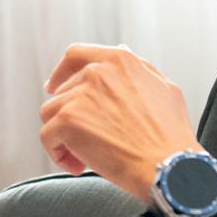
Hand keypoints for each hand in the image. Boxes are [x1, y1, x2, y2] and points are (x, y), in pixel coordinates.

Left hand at [39, 43, 202, 199]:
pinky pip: (47, 136)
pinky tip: (78, 166)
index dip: (61, 72)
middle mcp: (96, 73)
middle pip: (62, 91)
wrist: (168, 167)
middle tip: (91, 140)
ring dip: (63, 135)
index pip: (76, 55)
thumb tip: (121, 50)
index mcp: (119, 61)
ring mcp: (79, 96)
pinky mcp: (67, 121)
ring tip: (85, 156)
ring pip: (51, 113)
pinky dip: (57, 153)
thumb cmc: (170, 135)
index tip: (54, 86)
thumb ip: (139, 67)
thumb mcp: (164, 88)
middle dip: (71, 116)